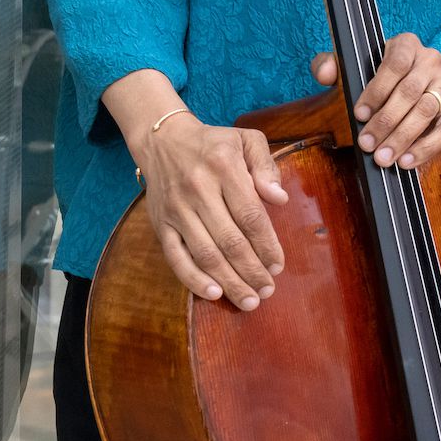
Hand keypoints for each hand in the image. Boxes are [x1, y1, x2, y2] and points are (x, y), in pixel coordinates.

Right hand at [132, 112, 288, 310]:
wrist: (163, 141)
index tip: (278, 265)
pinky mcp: (160, 224)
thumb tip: (280, 198)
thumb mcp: (247, 140)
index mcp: (224, 167)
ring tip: (247, 300)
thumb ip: (265, 166)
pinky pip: (175, 257)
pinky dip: (193, 278)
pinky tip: (213, 293)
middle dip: (251, 270)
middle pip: (229, 240)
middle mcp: (198, 190)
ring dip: (228, 281)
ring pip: (205, 253)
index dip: (266, 244)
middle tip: (267, 292)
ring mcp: (176, 210)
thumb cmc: (215, 143)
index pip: (250, 214)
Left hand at [312, 33, 440, 170]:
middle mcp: (431, 60)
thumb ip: (332, 66)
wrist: (423, 81)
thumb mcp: (355, 65)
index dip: (377, 90)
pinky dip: (427, 148)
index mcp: (407, 45)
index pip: (396, 64)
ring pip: (428, 110)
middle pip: (410, 91)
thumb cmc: (383, 76)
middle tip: (366, 145)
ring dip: (403, 137)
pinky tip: (407, 160)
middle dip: (386, 121)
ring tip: (383, 157)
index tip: (359, 114)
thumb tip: (326, 74)